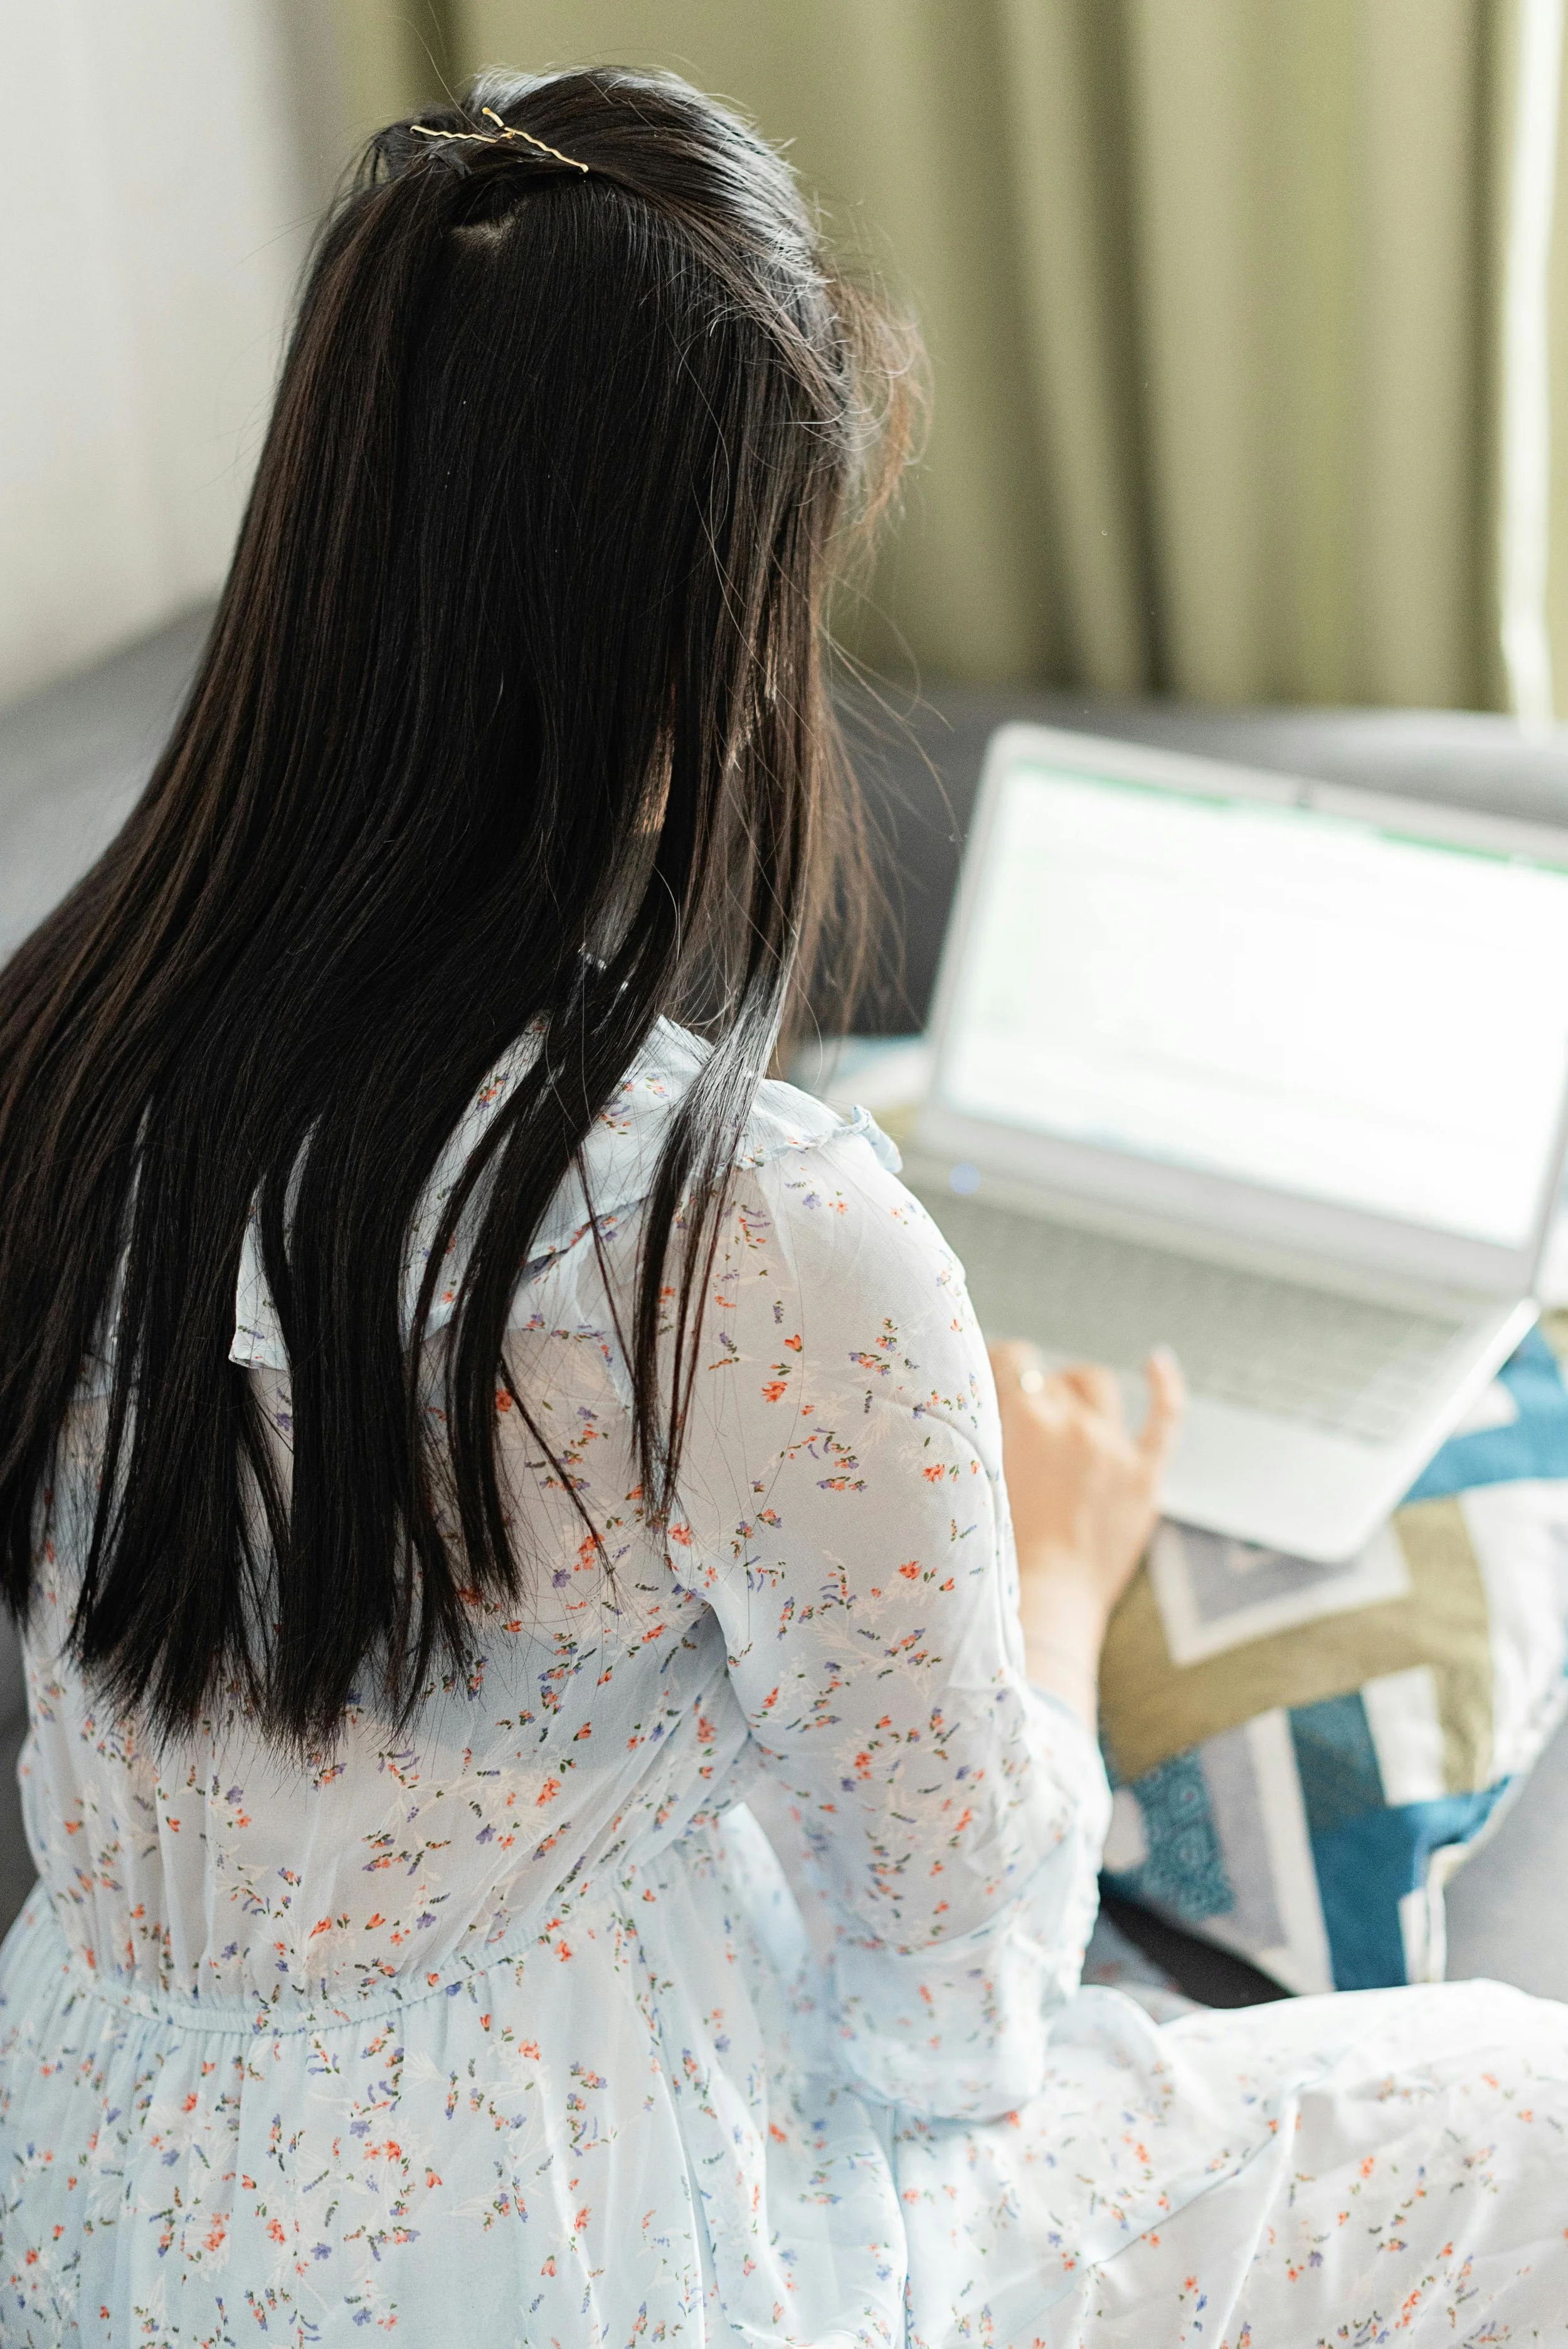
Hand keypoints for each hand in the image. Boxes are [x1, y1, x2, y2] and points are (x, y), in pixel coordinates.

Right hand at [989, 1342, 1184, 1723]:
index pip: (1013, 1359)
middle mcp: (1074, 1425)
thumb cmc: (996, 1554)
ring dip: (1075, 1388)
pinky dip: (1163, 1384)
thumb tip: (972, 1399)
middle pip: (1049, 1381)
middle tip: (1013, 1424)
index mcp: (1028, 1422)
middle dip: (1031, 1394)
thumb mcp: (974, 1479)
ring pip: (1096, 1386)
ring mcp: (1114, 1448)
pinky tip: (1156, 1362)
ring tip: (1063, 1405)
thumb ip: (978, 1432)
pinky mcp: (1144, 1475)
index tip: (988, 1376)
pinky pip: (1164, 1416)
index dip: (998, 1362)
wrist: (1046, 1605)